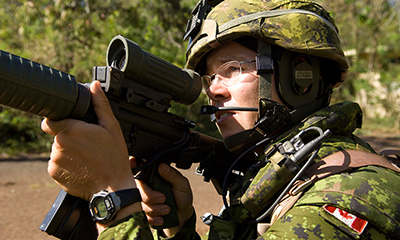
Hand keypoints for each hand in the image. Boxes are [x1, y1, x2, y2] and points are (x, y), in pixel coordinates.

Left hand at [41, 81, 135, 200]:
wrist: (112, 189)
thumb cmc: (114, 158)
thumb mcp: (112, 128)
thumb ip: (100, 105)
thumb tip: (95, 86)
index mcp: (71, 130)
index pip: (50, 120)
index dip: (59, 120)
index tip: (71, 125)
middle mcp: (59, 145)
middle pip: (57, 135)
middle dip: (70, 136)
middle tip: (89, 144)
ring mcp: (55, 160)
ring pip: (57, 149)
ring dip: (68, 151)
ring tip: (87, 156)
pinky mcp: (54, 174)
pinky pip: (56, 163)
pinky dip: (66, 164)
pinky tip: (82, 166)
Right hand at [137, 163, 192, 236]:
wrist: (183, 216)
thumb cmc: (182, 196)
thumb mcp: (182, 184)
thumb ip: (172, 175)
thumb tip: (162, 166)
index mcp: (153, 175)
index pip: (139, 168)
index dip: (133, 165)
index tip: (134, 164)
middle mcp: (145, 186)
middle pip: (136, 188)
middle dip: (150, 196)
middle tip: (163, 198)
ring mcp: (142, 199)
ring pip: (138, 204)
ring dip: (154, 209)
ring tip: (167, 209)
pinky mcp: (142, 212)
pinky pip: (140, 216)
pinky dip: (152, 218)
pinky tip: (161, 218)